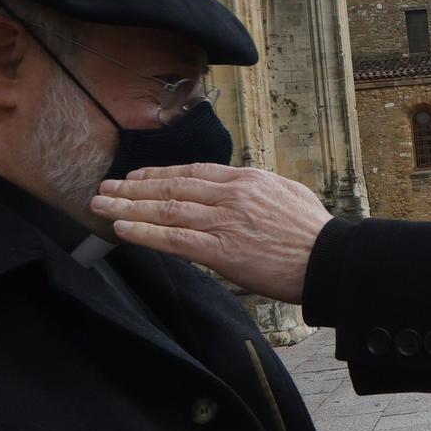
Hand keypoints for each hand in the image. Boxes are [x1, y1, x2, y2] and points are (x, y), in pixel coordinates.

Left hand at [90, 164, 330, 302]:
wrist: (329, 259)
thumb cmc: (314, 233)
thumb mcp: (287, 195)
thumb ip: (257, 191)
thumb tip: (241, 192)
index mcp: (247, 180)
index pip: (193, 172)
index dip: (160, 173)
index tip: (137, 177)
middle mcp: (230, 195)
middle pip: (172, 186)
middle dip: (133, 187)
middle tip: (105, 187)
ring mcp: (223, 221)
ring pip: (165, 209)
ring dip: (127, 206)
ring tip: (101, 203)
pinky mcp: (220, 250)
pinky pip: (173, 239)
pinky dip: (144, 232)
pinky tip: (121, 227)